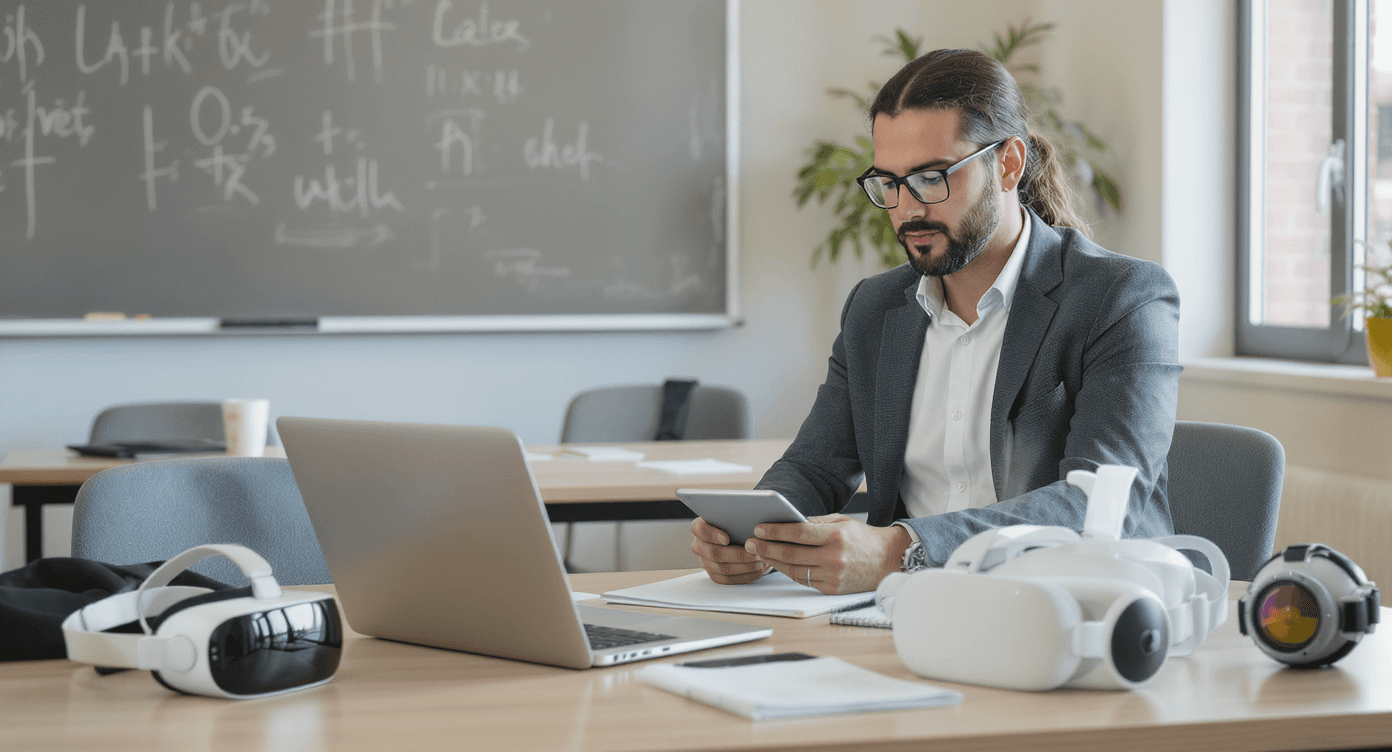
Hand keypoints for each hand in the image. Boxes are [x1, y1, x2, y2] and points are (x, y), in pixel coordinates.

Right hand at [690, 517, 770, 584]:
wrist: (749, 540)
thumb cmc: (744, 524)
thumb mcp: (742, 517)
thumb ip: (739, 516)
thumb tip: (749, 518)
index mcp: (701, 527)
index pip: (699, 529)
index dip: (712, 535)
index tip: (727, 539)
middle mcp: (699, 545)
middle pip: (712, 552)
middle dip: (736, 554)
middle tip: (755, 551)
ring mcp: (705, 561)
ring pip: (721, 568)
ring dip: (744, 565)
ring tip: (760, 560)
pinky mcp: (714, 575)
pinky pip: (727, 580)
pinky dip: (744, 575)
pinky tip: (757, 569)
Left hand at [744, 514, 910, 593]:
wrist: (889, 560)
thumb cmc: (863, 538)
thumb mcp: (841, 522)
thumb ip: (814, 523)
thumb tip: (788, 522)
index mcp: (836, 536)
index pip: (798, 533)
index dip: (775, 531)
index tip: (758, 528)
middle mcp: (834, 557)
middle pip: (791, 554)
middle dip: (767, 548)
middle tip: (750, 543)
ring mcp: (834, 576)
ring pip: (795, 570)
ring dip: (774, 562)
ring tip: (760, 553)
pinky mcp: (833, 589)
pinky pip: (805, 581)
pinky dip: (790, 572)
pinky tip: (778, 564)